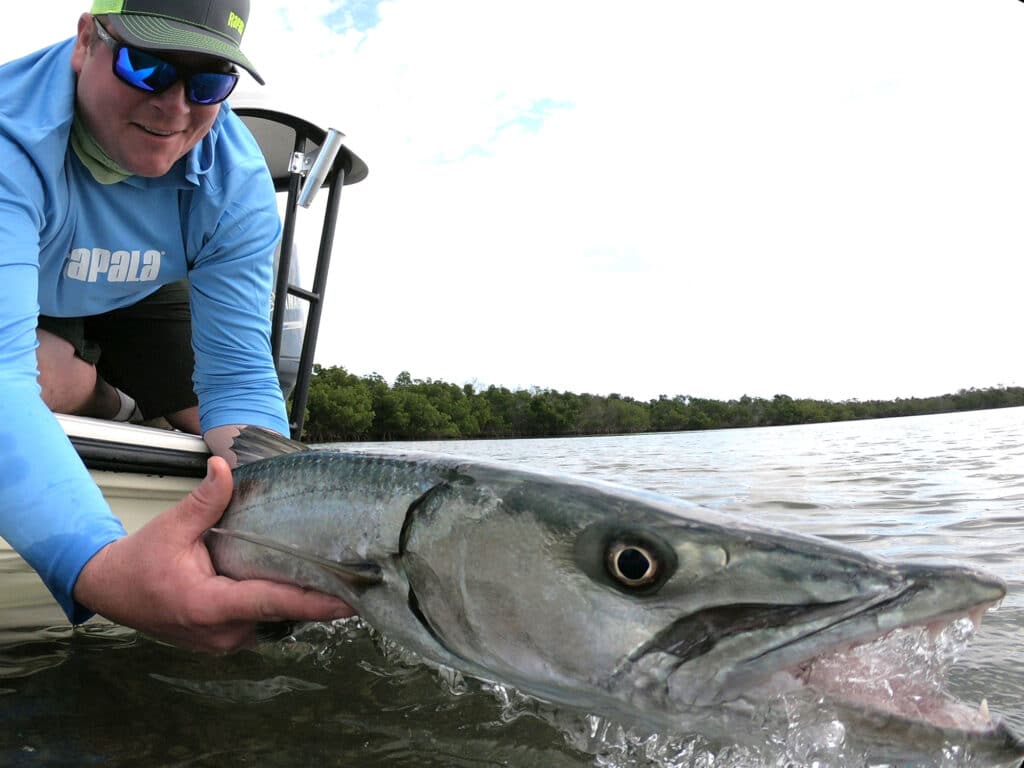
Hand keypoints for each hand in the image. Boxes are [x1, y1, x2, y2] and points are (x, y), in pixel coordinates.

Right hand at [73, 456, 353, 651]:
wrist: (112, 591)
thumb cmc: (141, 562)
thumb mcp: (171, 527)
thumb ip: (204, 501)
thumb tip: (223, 467)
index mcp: (209, 606)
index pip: (272, 602)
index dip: (315, 602)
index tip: (351, 600)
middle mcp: (223, 632)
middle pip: (283, 614)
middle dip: (320, 597)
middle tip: (362, 576)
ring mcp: (226, 641)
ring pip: (276, 620)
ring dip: (302, 600)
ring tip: (341, 574)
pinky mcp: (228, 639)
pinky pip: (264, 621)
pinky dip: (283, 603)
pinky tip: (307, 581)